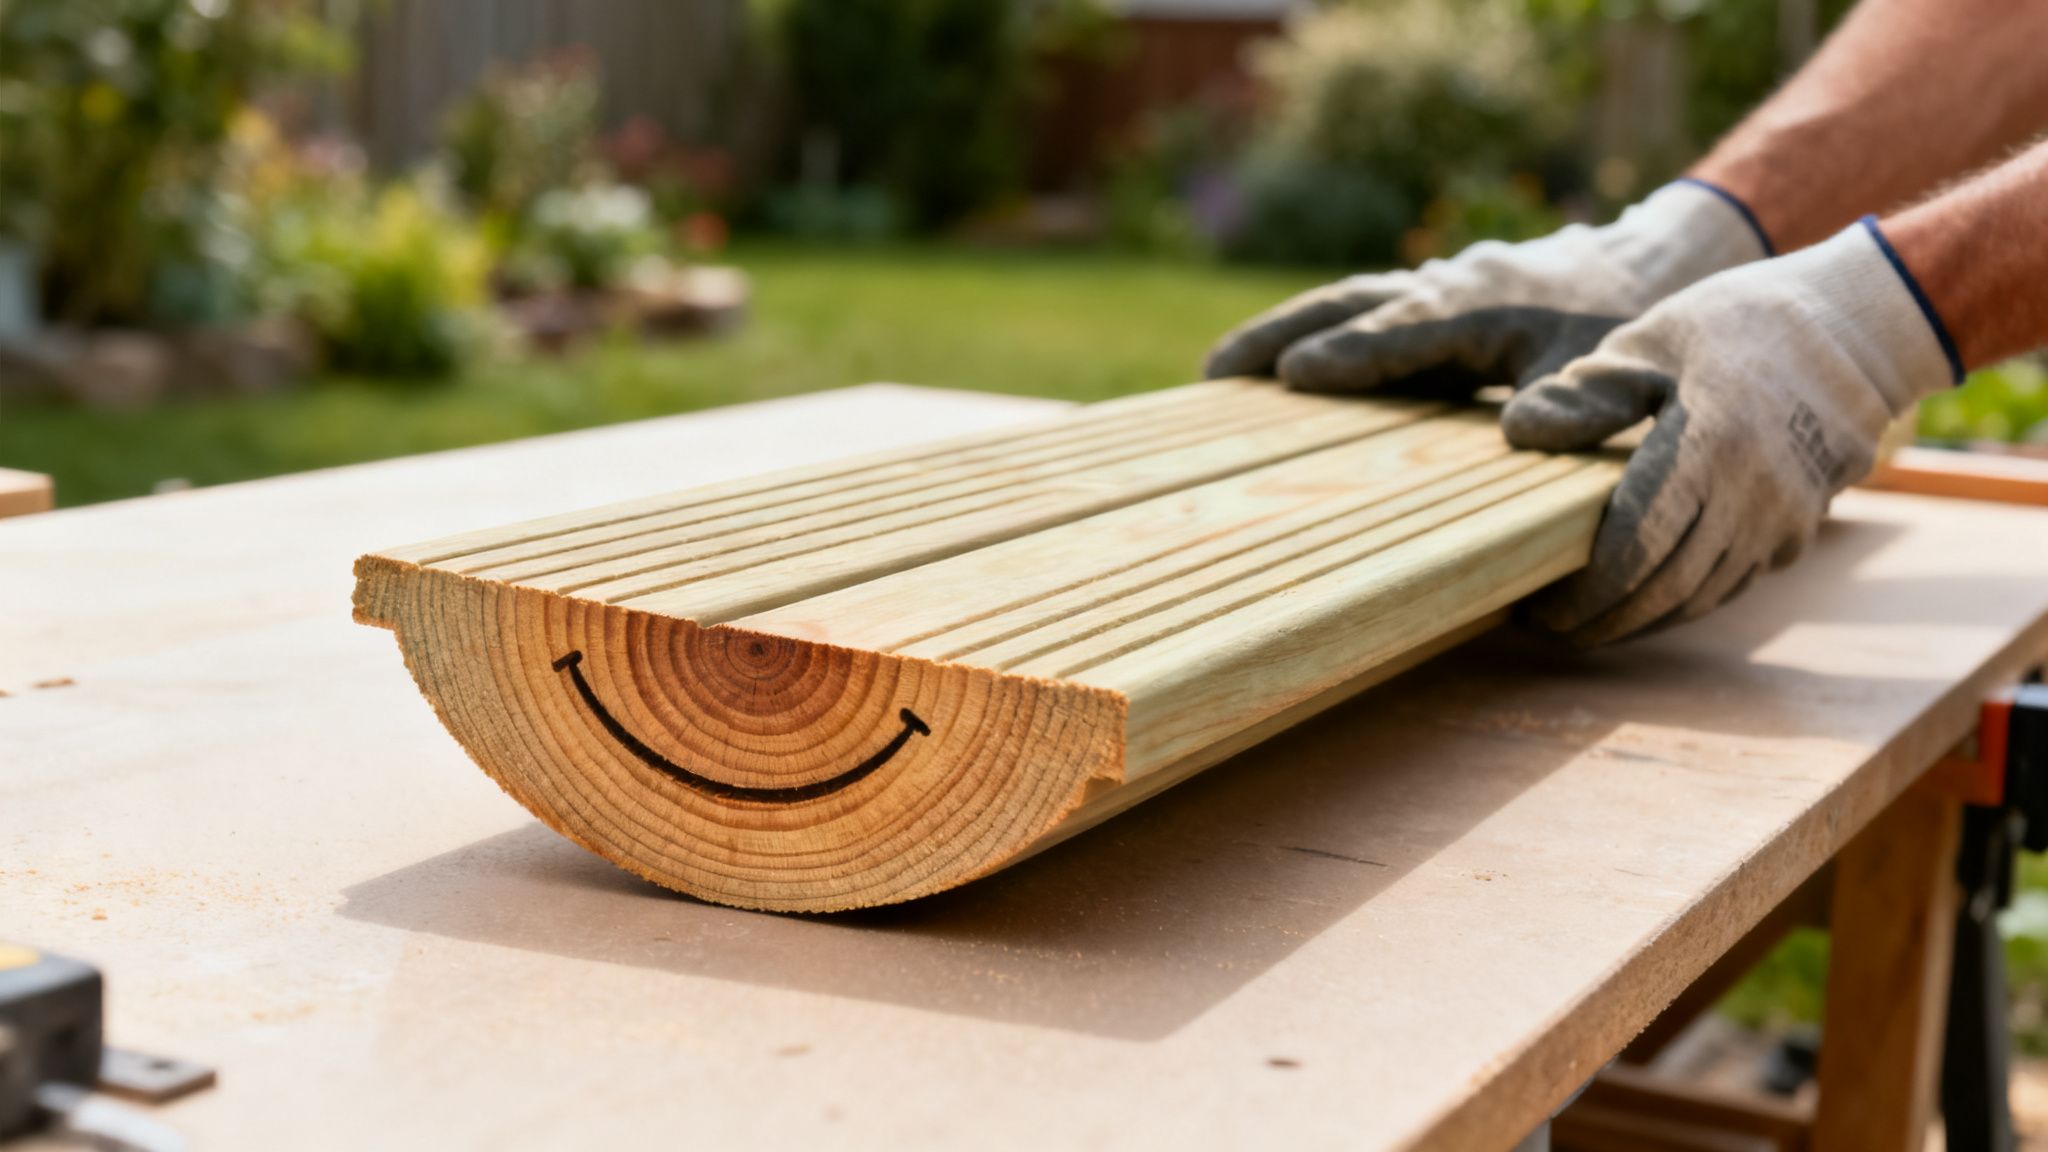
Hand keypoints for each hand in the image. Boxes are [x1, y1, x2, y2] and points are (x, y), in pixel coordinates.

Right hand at [1203, 180, 1769, 394]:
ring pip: (1345, 304)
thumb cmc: (1623, 326)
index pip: (1396, 332)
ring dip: (1284, 331)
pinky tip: (1289, 367)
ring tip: (1222, 373)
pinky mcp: (1432, 301)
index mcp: (1478, 306)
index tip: (1288, 378)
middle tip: (1211, 374)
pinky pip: (1363, 313)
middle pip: (1343, 306)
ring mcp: (1433, 290)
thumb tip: (1521, 435)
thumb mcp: (1603, 367)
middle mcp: (1444, 288)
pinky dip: (1320, 334)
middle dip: (1274, 336)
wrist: (1647, 265)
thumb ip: (1566, 404)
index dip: (1344, 355)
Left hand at [1501, 219, 1961, 643]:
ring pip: (1700, 598)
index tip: (1535, 608)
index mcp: (1706, 450)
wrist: (1854, 328)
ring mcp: (1781, 520)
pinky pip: (1733, 584)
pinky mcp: (1799, 530)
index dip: (1582, 594)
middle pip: (1664, 590)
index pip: (1633, 550)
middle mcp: (1749, 498)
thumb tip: (1517, 432)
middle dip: (1601, 621)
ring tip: (1585, 625)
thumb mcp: (1653, 338)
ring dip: (1640, 622)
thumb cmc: (1737, 325)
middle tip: (1546, 628)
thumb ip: (1587, 391)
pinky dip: (1682, 603)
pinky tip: (1643, 603)